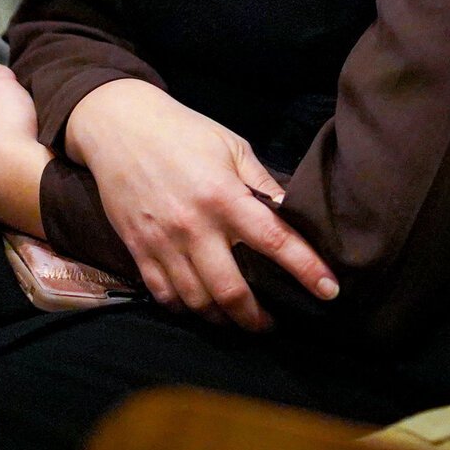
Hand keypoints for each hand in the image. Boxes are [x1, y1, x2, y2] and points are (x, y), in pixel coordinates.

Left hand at [0, 64, 51, 234]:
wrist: (23, 176)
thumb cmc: (10, 129)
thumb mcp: (3, 91)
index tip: (13, 106)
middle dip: (10, 142)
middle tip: (33, 130)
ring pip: (12, 175)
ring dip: (25, 166)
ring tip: (47, 154)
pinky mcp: (21, 214)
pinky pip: (30, 192)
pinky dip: (39, 181)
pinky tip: (52, 176)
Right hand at [66, 79, 337, 328]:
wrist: (120, 127)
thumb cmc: (184, 132)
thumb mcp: (232, 147)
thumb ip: (261, 182)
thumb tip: (291, 210)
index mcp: (224, 195)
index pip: (275, 240)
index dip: (306, 269)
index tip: (329, 290)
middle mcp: (194, 225)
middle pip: (232, 289)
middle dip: (257, 317)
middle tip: (273, 323)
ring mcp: (162, 241)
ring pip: (197, 300)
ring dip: (222, 318)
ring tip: (239, 319)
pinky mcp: (138, 249)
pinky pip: (163, 294)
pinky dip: (185, 308)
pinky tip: (200, 307)